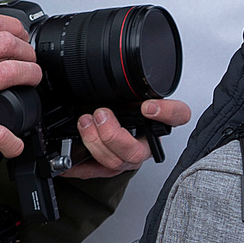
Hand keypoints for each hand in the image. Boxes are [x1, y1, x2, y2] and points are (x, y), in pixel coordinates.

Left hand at [62, 99, 193, 179]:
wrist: (106, 127)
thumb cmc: (120, 109)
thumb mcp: (126, 92)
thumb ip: (126, 86)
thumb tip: (113, 70)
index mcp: (156, 122)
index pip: (177, 116)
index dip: (166, 114)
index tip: (147, 107)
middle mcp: (144, 144)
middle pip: (137, 151)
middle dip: (112, 135)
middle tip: (100, 115)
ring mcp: (126, 158)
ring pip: (115, 162)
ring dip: (94, 142)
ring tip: (84, 123)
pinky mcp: (108, 169)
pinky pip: (92, 172)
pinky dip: (76, 165)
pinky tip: (67, 159)